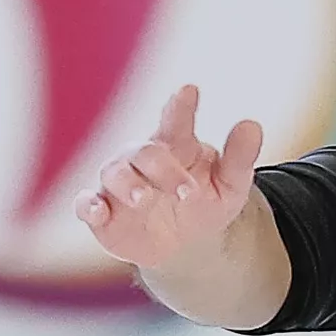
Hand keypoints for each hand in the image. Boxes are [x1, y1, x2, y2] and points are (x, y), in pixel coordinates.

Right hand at [77, 85, 264, 271]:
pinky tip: (98, 210)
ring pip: (113, 172)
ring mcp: (118, 184)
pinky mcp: (101, 213)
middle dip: (163, 169)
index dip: (180, 106)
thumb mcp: (231, 186)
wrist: (184, 245)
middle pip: (145, 152)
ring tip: (145, 199)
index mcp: (177, 146)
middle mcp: (142, 159)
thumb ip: (239, 157)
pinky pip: (84, 204)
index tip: (189, 90)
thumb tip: (252, 124)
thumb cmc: (205, 203)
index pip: (176, 121)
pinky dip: (87, 205)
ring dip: (127, 184)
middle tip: (187, 193)